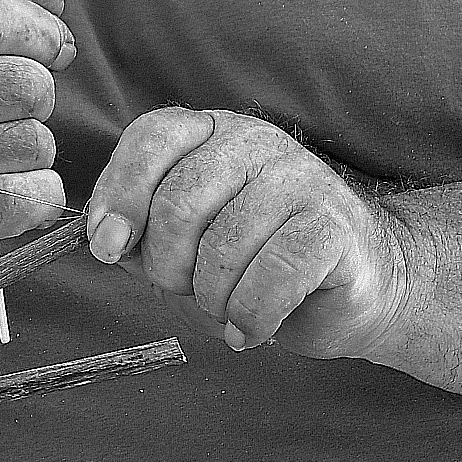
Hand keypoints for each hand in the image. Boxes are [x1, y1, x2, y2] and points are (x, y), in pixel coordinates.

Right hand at [0, 0, 71, 273]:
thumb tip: (54, 4)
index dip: (38, 29)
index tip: (50, 47)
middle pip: (27, 85)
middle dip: (35, 93)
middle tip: (7, 107)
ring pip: (35, 143)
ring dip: (30, 148)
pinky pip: (27, 198)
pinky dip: (38, 195)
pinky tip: (14, 187)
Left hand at [85, 108, 408, 356]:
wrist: (356, 289)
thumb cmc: (257, 264)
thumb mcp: (187, 241)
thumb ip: (141, 230)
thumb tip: (104, 239)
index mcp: (214, 133)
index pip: (152, 137)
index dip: (120, 194)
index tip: (108, 250)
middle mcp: (257, 143)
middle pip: (179, 204)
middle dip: (169, 268)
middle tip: (188, 292)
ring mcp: (301, 179)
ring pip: (223, 249)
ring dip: (215, 301)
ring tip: (231, 309)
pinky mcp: (335, 226)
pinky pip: (271, 277)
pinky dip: (252, 316)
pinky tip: (254, 328)